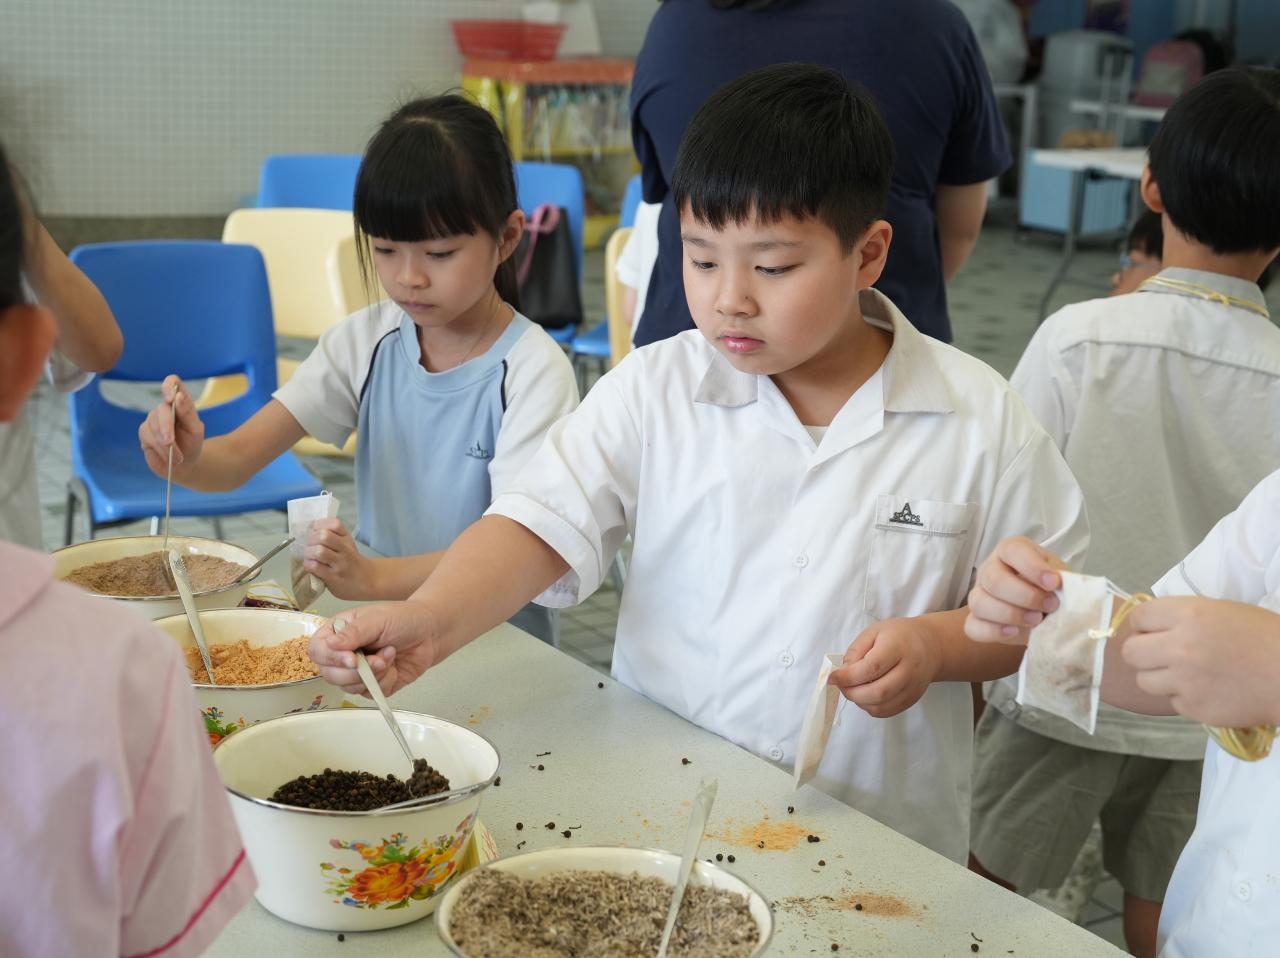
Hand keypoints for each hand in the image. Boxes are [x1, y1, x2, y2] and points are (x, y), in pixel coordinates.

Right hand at [138, 375, 204, 476]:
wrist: (185, 466)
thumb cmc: (192, 444)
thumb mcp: (195, 430)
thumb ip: (187, 412)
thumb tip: (178, 396)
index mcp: (181, 402)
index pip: (172, 383)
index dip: (169, 386)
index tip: (171, 398)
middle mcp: (165, 408)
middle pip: (161, 409)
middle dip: (166, 428)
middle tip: (171, 443)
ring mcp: (153, 419)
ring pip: (153, 426)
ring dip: (165, 444)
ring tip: (178, 457)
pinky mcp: (145, 432)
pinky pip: (148, 437)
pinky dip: (160, 449)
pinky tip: (169, 457)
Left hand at [304, 518, 375, 599]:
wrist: (367, 581)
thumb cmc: (351, 561)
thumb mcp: (346, 545)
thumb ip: (332, 536)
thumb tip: (309, 530)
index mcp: (347, 538)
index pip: (335, 524)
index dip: (320, 524)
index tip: (314, 530)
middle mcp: (345, 549)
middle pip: (325, 536)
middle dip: (311, 539)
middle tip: (310, 545)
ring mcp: (340, 564)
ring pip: (319, 551)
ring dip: (309, 553)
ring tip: (309, 556)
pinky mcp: (333, 577)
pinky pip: (315, 567)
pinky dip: (308, 564)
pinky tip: (311, 566)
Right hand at [308, 602, 440, 696]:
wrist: (431, 632)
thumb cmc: (404, 618)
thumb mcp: (377, 619)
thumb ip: (354, 633)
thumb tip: (331, 645)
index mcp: (337, 632)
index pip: (318, 651)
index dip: (332, 659)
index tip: (352, 659)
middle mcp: (343, 653)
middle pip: (330, 674)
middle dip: (357, 670)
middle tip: (378, 658)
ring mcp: (356, 671)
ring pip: (349, 687)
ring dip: (373, 674)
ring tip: (389, 654)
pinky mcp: (372, 685)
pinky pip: (369, 693)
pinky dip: (384, 681)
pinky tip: (393, 665)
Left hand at [828, 617, 943, 717]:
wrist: (930, 646)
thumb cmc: (899, 636)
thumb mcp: (874, 632)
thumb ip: (856, 651)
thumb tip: (842, 673)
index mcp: (898, 647)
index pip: (871, 667)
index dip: (848, 676)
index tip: (832, 677)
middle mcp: (909, 670)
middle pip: (878, 692)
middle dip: (852, 692)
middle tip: (841, 685)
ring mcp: (912, 688)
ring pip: (881, 706)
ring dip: (859, 701)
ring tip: (853, 688)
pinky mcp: (912, 700)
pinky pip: (886, 711)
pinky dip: (870, 707)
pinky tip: (865, 694)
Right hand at [964, 536, 1064, 643]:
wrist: (1050, 613)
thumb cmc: (1055, 589)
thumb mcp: (1064, 578)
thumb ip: (1062, 580)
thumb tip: (1058, 587)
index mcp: (1011, 551)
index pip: (1012, 551)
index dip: (1032, 567)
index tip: (1054, 583)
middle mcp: (990, 569)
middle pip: (994, 580)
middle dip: (1025, 596)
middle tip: (1051, 606)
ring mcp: (979, 594)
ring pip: (980, 603)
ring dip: (1011, 614)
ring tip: (1037, 620)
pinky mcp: (976, 620)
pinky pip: (973, 627)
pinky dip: (993, 631)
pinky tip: (1014, 632)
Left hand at [1123, 597, 1279, 728]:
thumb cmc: (1265, 637)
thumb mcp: (1222, 611)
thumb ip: (1183, 617)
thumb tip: (1151, 625)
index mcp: (1189, 615)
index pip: (1139, 617)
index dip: (1144, 624)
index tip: (1154, 630)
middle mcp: (1180, 647)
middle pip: (1131, 652)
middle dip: (1143, 652)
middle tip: (1161, 654)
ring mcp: (1185, 681)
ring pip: (1144, 680)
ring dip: (1159, 677)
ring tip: (1184, 674)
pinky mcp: (1195, 708)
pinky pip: (1172, 702)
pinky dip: (1184, 697)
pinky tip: (1207, 690)